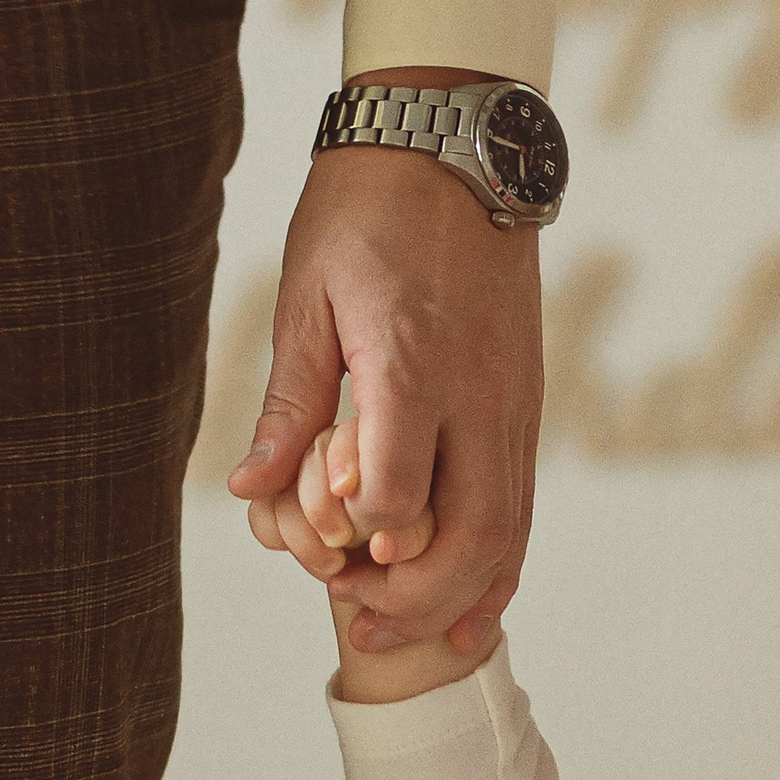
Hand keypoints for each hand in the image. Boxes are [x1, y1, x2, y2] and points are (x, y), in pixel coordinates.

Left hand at [227, 67, 544, 653]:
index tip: (328, 547)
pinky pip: (523, 507)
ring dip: (464, 597)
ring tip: (413, 634)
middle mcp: (478, 395)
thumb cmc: (365, 212)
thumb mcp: (306, 295)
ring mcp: (514, 405)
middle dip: (416, 597)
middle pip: (469, 536)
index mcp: (412, 364)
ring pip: (510, 533)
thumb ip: (289, 400)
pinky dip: (500, 566)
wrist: (455, 146)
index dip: (361, 537)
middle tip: (360, 621)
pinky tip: (469, 602)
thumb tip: (253, 489)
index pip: (398, 492)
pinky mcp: (526, 406)